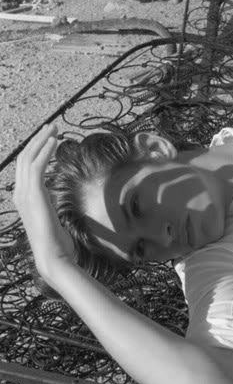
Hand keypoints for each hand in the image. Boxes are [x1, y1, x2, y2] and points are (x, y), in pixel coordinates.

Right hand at [14, 124, 74, 278]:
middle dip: (37, 140)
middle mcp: (21, 193)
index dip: (36, 152)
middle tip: (51, 127)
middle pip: (25, 158)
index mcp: (24, 198)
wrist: (52, 256)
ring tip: (54, 129)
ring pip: (29, 157)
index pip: (26, 168)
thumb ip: (52, 210)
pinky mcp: (34, 194)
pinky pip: (37, 165)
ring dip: (42, 140)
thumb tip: (60, 209)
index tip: (49, 140)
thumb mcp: (53, 222)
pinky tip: (55, 142)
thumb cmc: (57, 244)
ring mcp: (25, 193)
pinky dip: (45, 150)